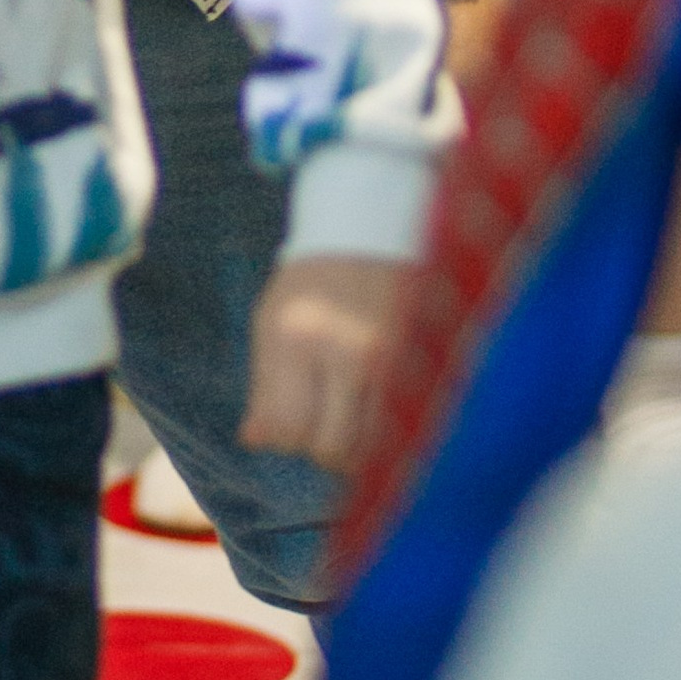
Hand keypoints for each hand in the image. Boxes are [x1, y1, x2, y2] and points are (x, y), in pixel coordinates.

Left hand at [242, 250, 403, 475]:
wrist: (373, 229)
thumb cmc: (313, 281)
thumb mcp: (272, 322)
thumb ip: (264, 387)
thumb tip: (255, 441)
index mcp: (299, 340)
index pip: (289, 432)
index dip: (286, 439)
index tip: (291, 422)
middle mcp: (348, 353)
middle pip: (333, 449)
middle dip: (323, 447)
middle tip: (323, 420)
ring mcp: (393, 360)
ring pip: (373, 448)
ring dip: (359, 445)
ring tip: (352, 413)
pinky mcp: (425, 362)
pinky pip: (407, 427)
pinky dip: (391, 432)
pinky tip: (380, 410)